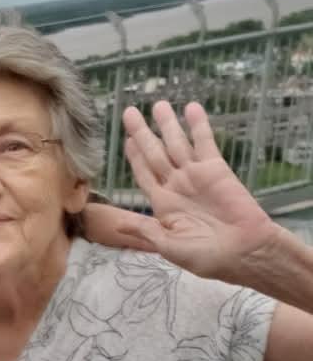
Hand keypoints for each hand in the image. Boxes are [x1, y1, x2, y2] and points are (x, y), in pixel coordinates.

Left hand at [117, 100, 278, 282]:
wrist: (244, 253)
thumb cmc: (205, 256)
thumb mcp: (167, 245)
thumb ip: (143, 229)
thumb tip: (117, 226)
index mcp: (162, 204)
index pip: (144, 174)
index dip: (134, 156)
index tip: (126, 138)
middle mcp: (176, 185)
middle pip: (155, 153)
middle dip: (143, 133)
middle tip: (129, 112)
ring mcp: (195, 175)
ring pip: (176, 144)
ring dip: (168, 124)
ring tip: (158, 104)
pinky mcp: (216, 169)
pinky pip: (204, 143)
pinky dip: (198, 126)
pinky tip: (191, 108)